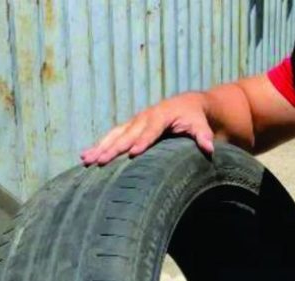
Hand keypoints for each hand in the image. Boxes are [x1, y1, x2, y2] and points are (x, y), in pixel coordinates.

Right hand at [80, 93, 214, 165]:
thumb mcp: (202, 125)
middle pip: (127, 135)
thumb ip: (203, 136)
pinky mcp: (130, 128)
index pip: (151, 130)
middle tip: (100, 161)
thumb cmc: (195, 118)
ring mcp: (135, 122)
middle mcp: (144, 118)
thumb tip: (209, 147)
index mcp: (161, 116)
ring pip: (114, 136)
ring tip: (86, 160)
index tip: (132, 153)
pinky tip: (85, 157)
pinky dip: (99, 146)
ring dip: (100, 148)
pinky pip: (112, 137)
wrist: (187, 104)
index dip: (142, 141)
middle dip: (113, 148)